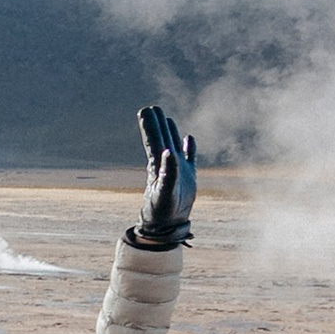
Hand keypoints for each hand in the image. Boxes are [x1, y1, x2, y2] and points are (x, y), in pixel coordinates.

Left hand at [128, 104, 196, 250]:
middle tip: (152, 108)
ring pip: (173, 145)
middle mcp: (166, 164)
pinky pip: (189, 157)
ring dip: (170, 132)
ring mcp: (177, 169)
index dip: (149, 126)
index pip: (153, 140)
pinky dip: (189, 147)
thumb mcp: (165, 191)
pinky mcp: (188, 176)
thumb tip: (168, 151)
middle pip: (161, 138)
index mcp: (158, 165)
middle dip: (157, 124)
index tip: (145, 110)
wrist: (169, 225)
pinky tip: (189, 137)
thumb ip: (167, 172)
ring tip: (166, 118)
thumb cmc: (163, 211)